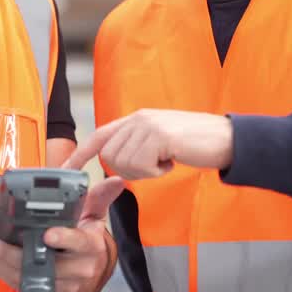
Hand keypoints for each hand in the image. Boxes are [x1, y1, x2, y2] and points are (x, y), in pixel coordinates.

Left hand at [0, 177, 123, 291]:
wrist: (91, 274)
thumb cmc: (87, 241)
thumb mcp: (94, 217)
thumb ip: (99, 197)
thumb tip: (116, 180)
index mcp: (91, 247)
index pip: (78, 243)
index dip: (63, 239)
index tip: (47, 234)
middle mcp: (80, 270)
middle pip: (47, 265)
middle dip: (18, 254)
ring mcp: (65, 286)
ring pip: (32, 278)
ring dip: (6, 264)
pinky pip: (25, 287)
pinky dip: (7, 274)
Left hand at [65, 110, 233, 179]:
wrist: (226, 139)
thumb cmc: (195, 144)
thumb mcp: (160, 141)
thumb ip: (137, 146)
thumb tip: (117, 164)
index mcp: (136, 119)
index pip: (98, 136)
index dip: (79, 155)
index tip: (65, 171)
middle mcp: (138, 119)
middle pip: (109, 157)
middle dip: (128, 171)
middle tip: (154, 167)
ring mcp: (148, 126)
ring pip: (124, 164)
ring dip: (145, 172)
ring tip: (165, 161)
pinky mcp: (159, 136)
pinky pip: (142, 167)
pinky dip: (156, 172)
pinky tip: (172, 161)